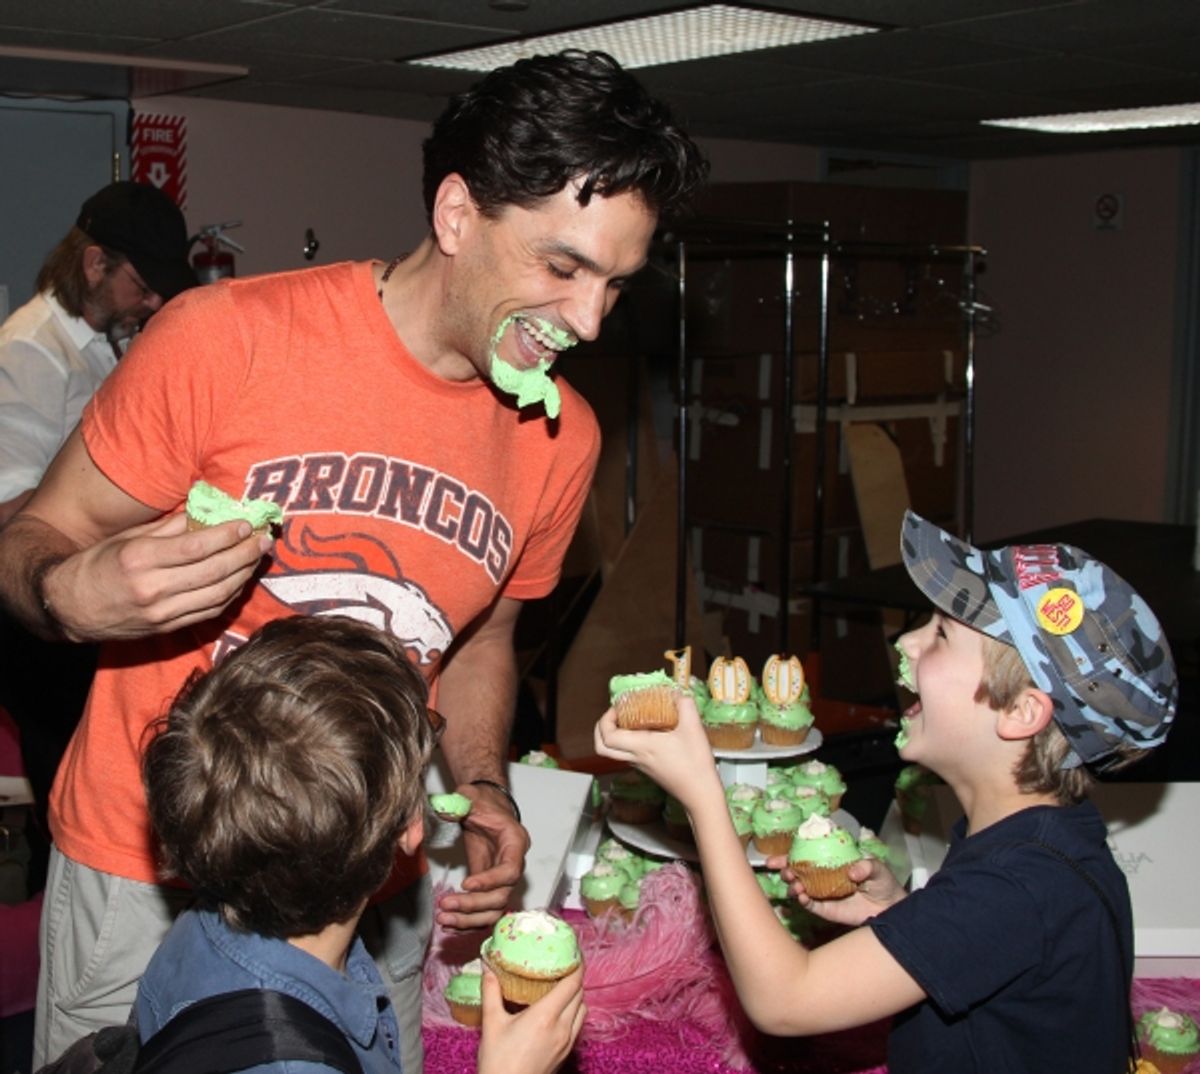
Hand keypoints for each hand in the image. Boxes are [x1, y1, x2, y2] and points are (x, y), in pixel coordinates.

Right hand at [43, 511, 273, 640]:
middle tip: (264, 539)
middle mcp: (152, 588)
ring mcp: (162, 612)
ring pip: (217, 593)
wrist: (69, 608)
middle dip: (244, 553)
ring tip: (258, 557)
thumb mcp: (128, 538)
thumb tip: (208, 512)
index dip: (227, 536)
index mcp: (140, 558)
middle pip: (213, 571)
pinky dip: (231, 594)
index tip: (247, 524)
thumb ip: (170, 527)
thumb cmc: (98, 564)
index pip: (196, 547)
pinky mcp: (167, 628)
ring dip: (244, 574)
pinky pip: (209, 611)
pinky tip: (241, 579)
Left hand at [436, 784, 529, 929]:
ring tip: (444, 919)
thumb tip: (445, 811)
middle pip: (501, 896)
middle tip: (446, 904)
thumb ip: (460, 803)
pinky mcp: (489, 889)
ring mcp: (502, 881)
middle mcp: (513, 865)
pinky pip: (484, 913)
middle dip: (473, 905)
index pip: (511, 870)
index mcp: (515, 843)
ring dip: (469, 920)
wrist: (484, 809)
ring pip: (494, 911)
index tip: (466, 884)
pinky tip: (449, 922)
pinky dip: (467, 922)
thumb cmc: (482, 802)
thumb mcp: (471, 796)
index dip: (491, 881)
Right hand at [477, 964, 584, 1073]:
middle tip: (563, 965)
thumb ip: (491, 991)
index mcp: (546, 1016)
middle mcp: (562, 1028)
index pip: (573, 983)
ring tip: (561, 987)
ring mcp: (567, 1043)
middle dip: (575, 977)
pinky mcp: (566, 1054)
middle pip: (580, 994)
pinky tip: (558, 1012)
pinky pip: (578, 1026)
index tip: (572, 952)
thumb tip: (487, 966)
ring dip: (576, 996)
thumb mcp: (491, 1023)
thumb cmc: (498, 1062)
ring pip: (583, 1010)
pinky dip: (574, 1013)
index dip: (576, 964)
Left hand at [593, 695, 721, 810]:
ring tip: (629, 720)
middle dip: (601, 729)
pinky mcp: (648, 770)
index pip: (607, 737)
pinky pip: (627, 754)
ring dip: (613, 735)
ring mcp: (640, 766)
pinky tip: (646, 731)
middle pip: (602, 748)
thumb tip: (678, 692)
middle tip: (614, 715)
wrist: (700, 794)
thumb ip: (685, 705)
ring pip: (614, 752)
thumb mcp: (693, 728)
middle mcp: (635, 757)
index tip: (617, 707)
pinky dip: (627, 741)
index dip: (605, 720)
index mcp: (640, 747)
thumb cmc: (695, 763)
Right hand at [764, 853, 906, 925]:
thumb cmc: (883, 882)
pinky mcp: (827, 910)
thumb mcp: (877, 868)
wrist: (891, 908)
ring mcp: (823, 893)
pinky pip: (811, 906)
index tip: (774, 858)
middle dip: (785, 870)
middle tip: (785, 872)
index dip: (787, 855)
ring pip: (800, 889)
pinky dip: (804, 902)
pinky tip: (802, 897)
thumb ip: (866, 866)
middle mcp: (822, 876)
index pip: (805, 854)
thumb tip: (852, 872)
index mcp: (830, 860)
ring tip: (795, 886)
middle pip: (797, 871)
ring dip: (793, 886)